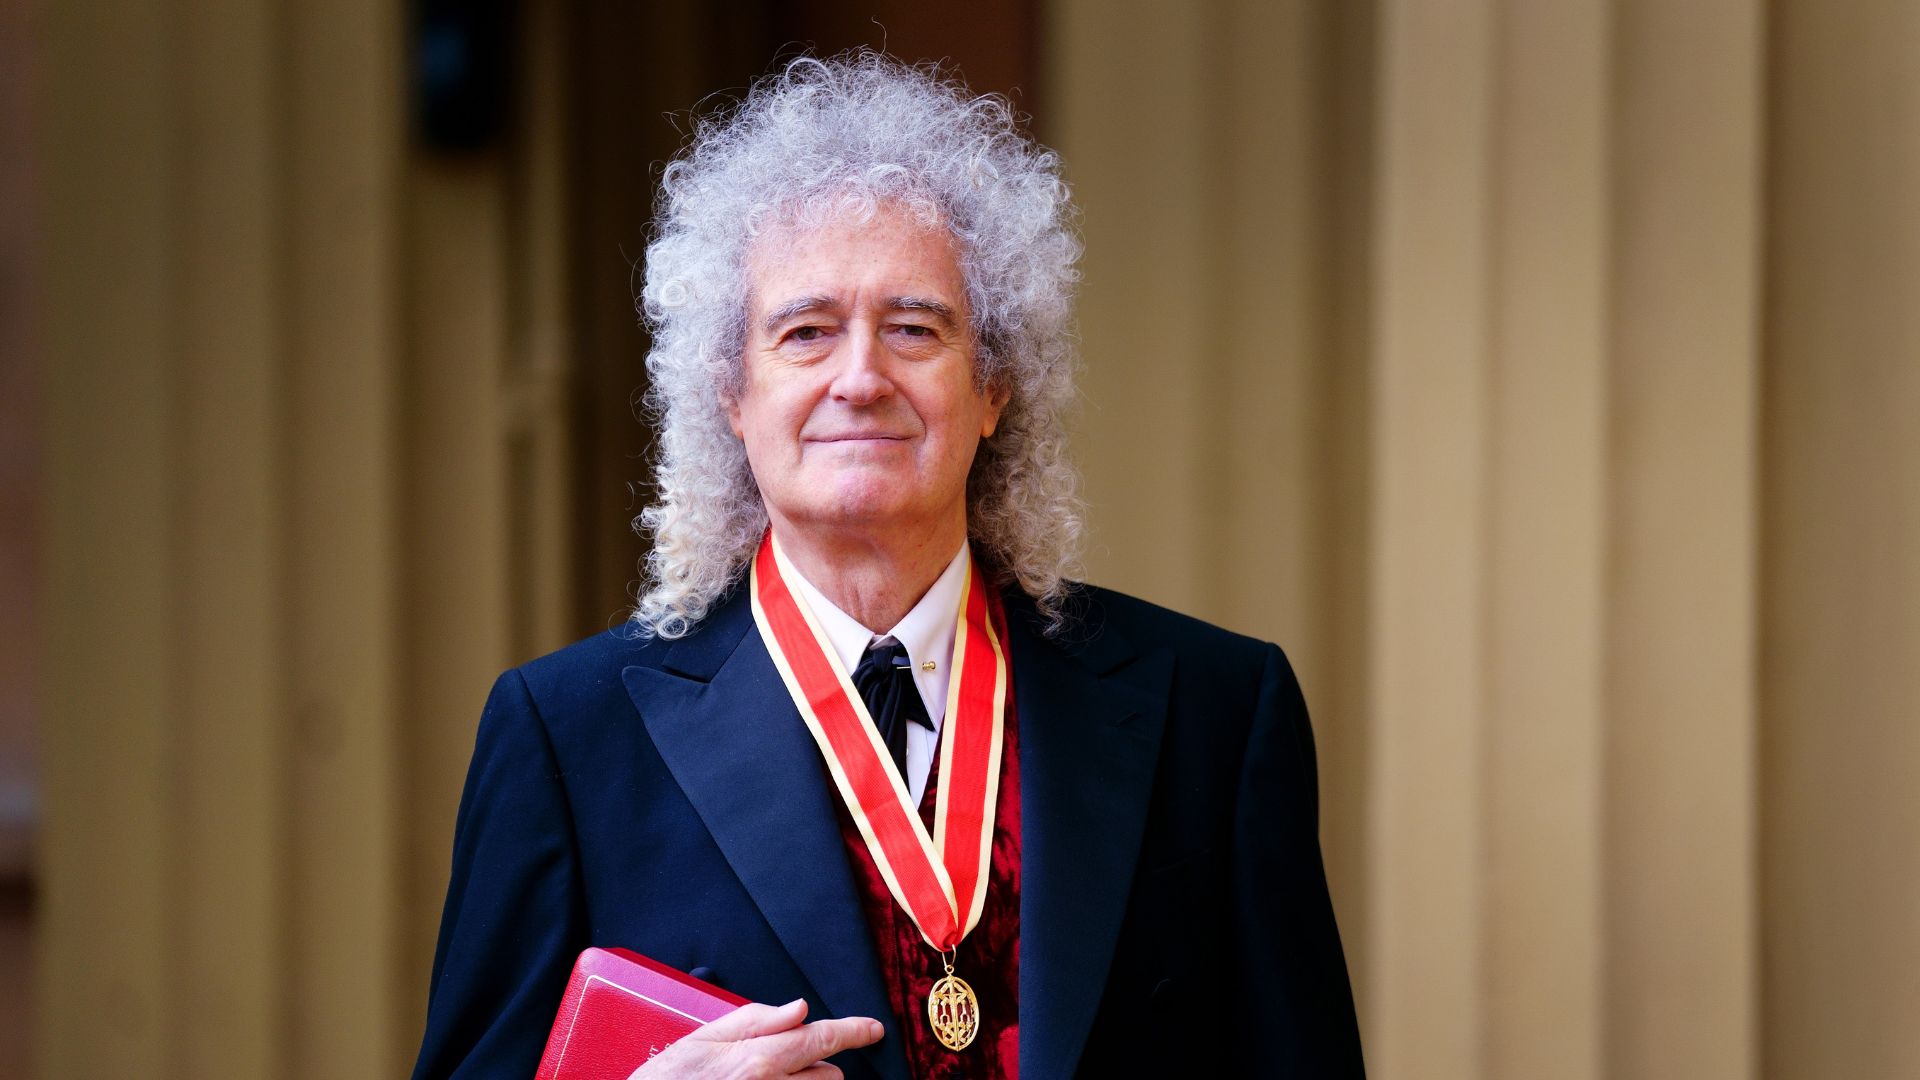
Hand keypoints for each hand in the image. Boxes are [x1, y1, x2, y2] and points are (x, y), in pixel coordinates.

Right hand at [627, 998, 884, 1078]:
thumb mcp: (702, 1039)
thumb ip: (754, 1020)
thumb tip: (798, 1008)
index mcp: (757, 1060)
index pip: (821, 1039)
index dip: (853, 1031)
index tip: (874, 1029)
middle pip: (827, 1074)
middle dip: (817, 1063)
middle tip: (781, 1060)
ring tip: (768, 1078)